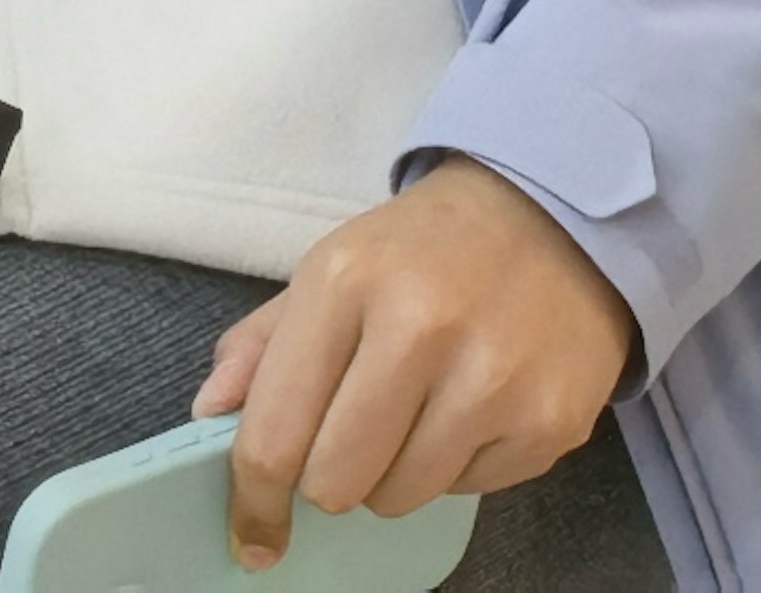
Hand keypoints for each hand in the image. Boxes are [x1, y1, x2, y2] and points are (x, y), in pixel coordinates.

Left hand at [201, 159, 636, 567]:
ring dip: (390, 477)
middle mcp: (419, 330)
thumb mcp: (325, 273)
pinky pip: (468, 492)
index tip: (252, 536)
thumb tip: (210, 415)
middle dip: (327, 479)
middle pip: (336, 481)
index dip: (254, 497)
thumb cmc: (419, 255)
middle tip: (344, 440)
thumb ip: (261, 346)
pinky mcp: (550, 422)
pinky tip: (466, 410)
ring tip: (410, 414)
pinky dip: (453, 469)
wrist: (550, 224)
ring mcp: (493, 380)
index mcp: (342, 283)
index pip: (275, 429)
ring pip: (401, 497)